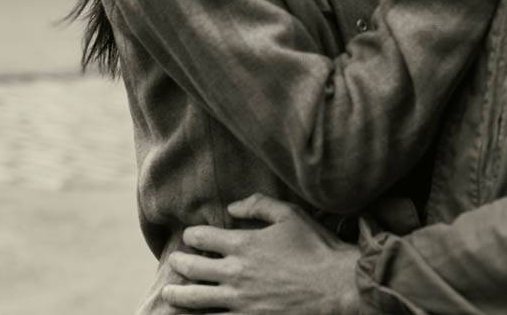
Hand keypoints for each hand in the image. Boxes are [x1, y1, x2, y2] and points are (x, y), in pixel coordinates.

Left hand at [161, 195, 359, 313]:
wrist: (337, 287)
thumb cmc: (316, 249)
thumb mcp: (290, 215)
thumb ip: (259, 205)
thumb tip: (232, 206)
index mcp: (244, 244)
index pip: (203, 237)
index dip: (192, 235)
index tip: (190, 236)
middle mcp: (235, 273)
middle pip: (194, 268)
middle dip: (179, 264)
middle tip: (174, 263)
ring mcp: (240, 300)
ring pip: (196, 299)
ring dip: (179, 295)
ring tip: (169, 293)